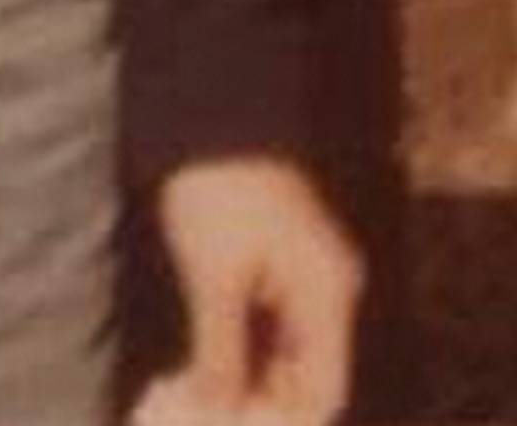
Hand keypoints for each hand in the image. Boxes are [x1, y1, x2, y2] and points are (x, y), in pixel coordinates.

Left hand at [143, 156, 359, 423]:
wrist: (219, 121)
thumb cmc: (224, 197)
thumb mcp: (216, 281)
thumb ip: (221, 356)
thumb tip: (217, 418)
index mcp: (328, 295)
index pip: (324, 393)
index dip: (281, 424)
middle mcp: (328, 296)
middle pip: (304, 383)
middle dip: (255, 411)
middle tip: (195, 422)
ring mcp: (305, 287)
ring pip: (282, 365)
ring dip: (242, 390)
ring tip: (188, 406)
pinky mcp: (280, 279)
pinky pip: (268, 340)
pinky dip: (237, 362)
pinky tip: (197, 375)